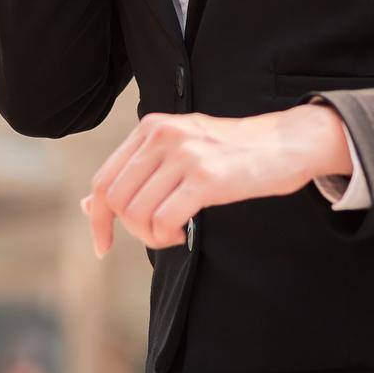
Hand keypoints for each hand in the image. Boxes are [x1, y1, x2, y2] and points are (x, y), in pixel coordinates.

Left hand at [79, 104, 353, 255]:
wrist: (285, 142)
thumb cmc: (230, 152)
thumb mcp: (178, 151)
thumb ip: (135, 173)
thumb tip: (88, 205)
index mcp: (151, 127)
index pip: (104, 180)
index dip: (98, 219)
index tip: (103, 245)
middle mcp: (163, 135)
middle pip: (117, 200)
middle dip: (131, 230)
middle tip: (158, 234)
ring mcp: (185, 154)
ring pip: (138, 213)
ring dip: (152, 237)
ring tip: (174, 232)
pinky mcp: (207, 176)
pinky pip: (164, 220)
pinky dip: (168, 236)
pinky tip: (185, 232)